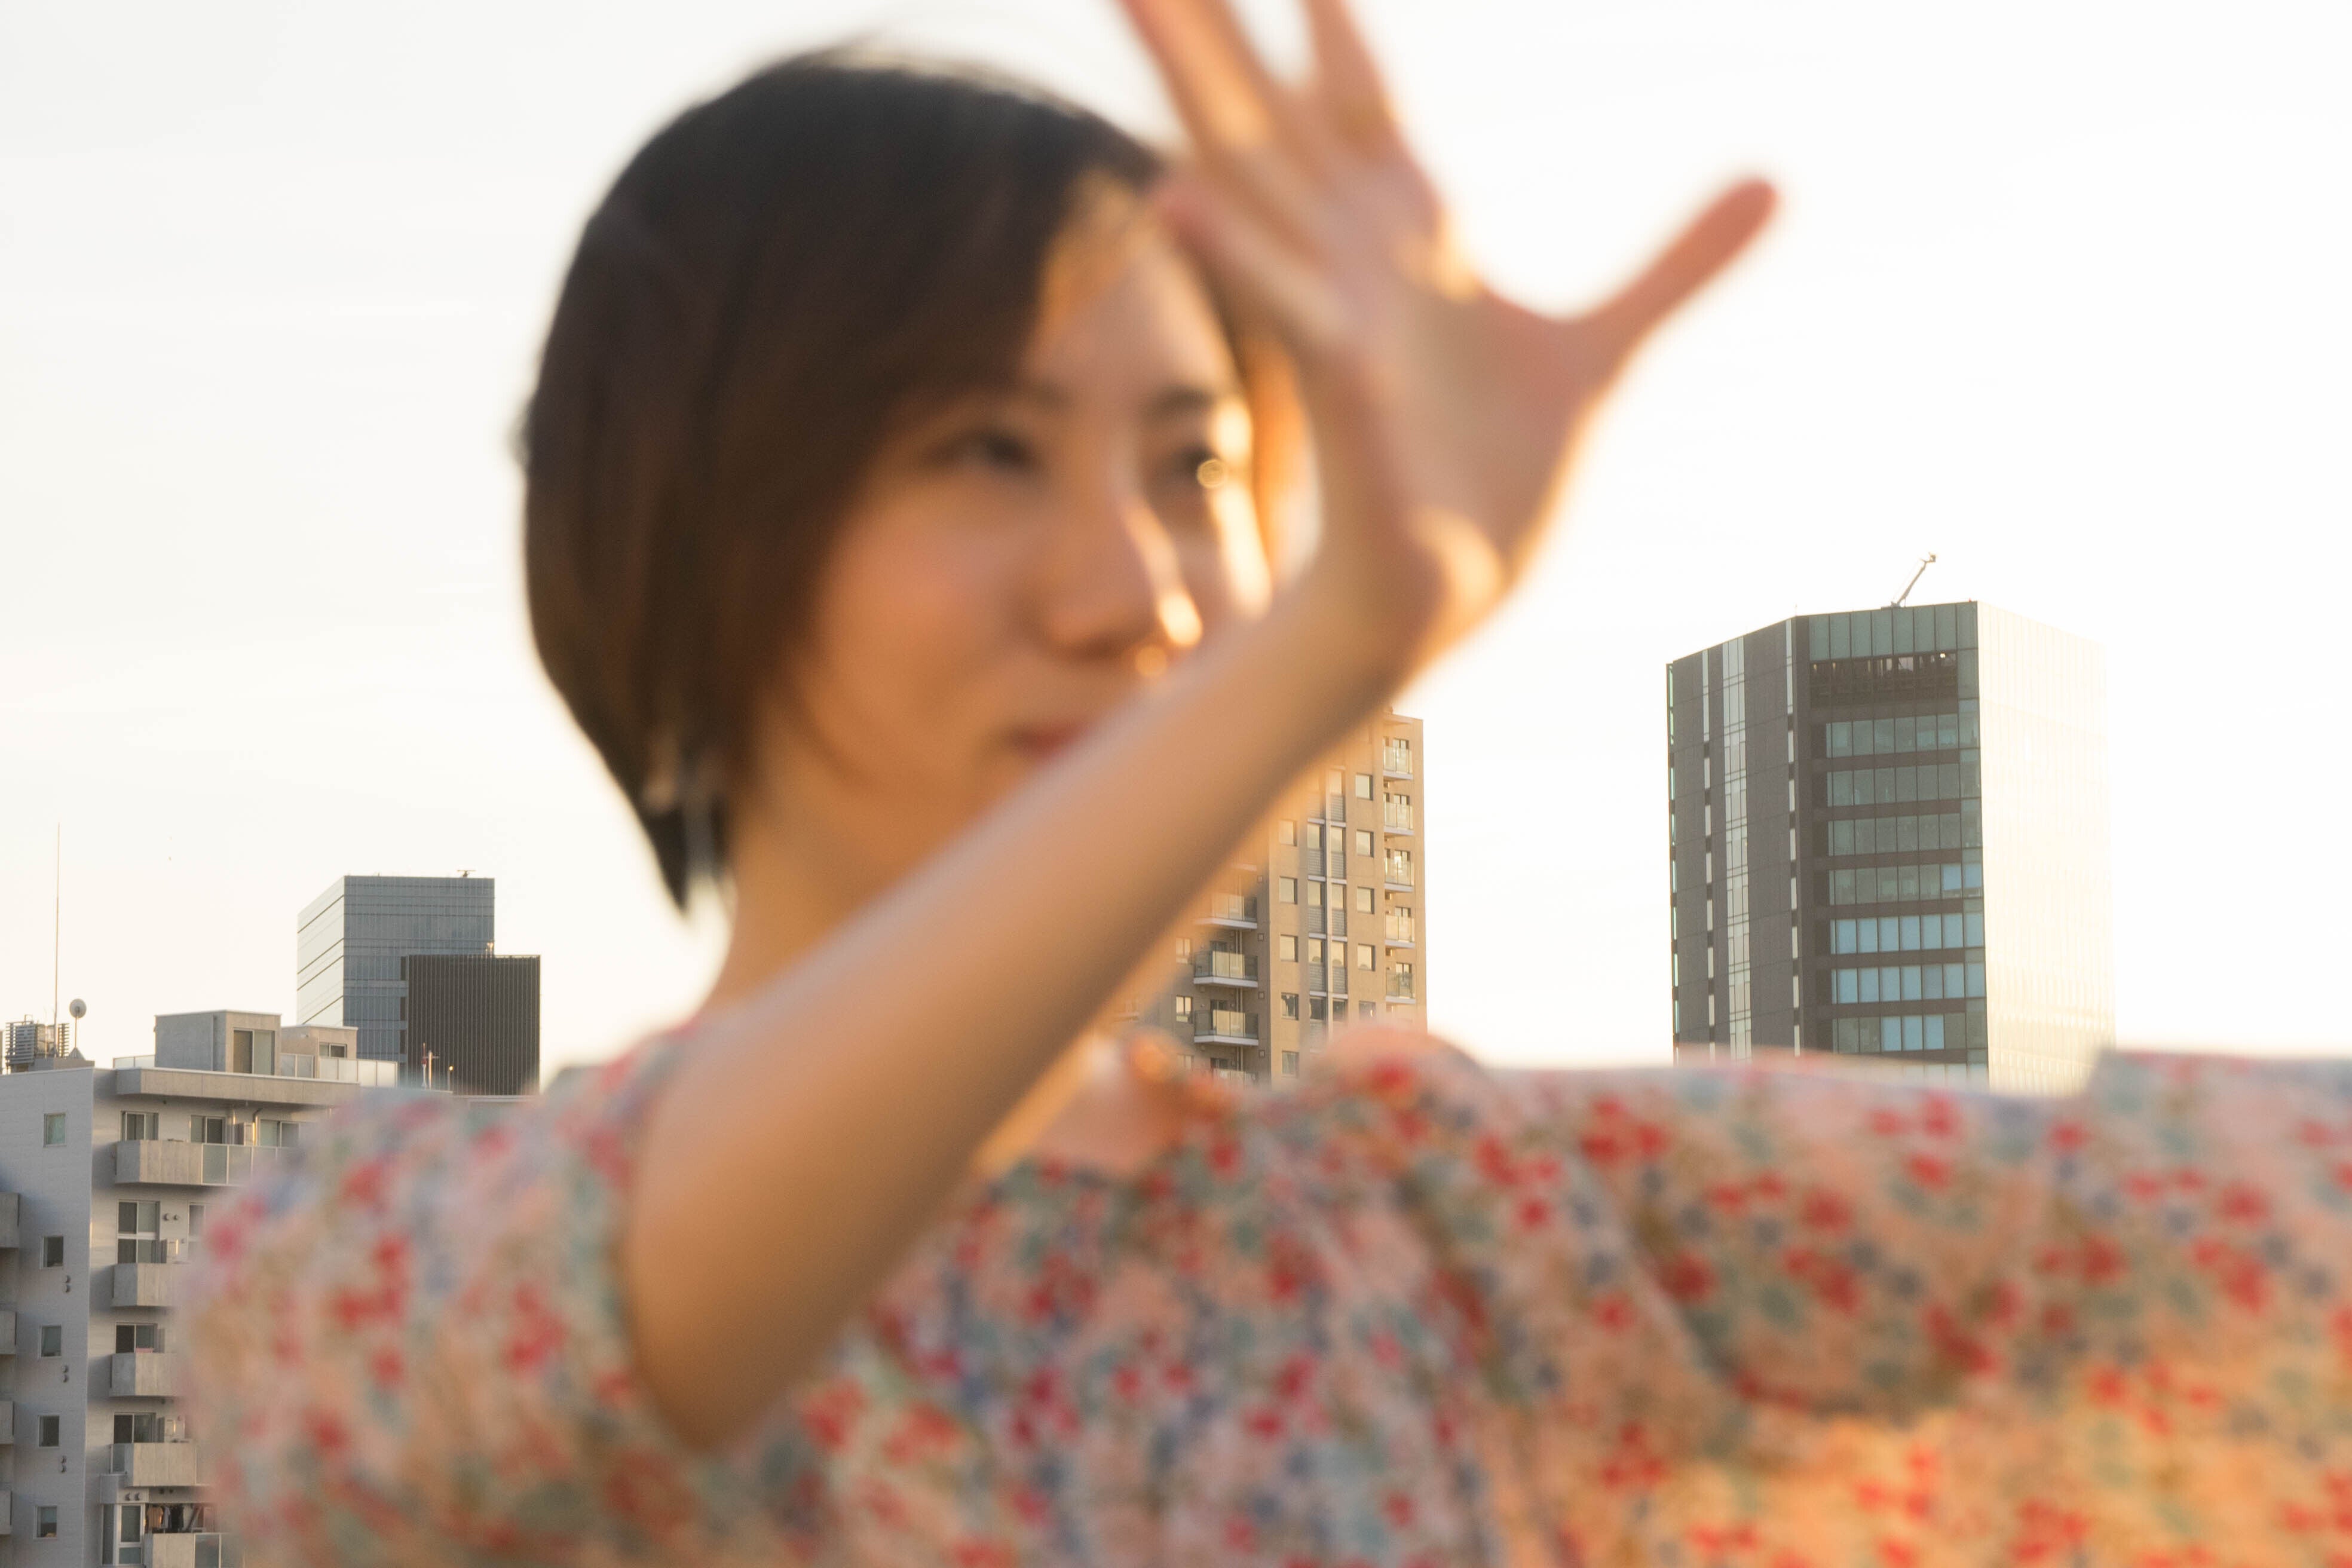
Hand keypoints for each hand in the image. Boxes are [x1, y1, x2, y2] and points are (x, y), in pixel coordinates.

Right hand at [1123, 0, 1773, 675]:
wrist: (1440, 599)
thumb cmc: (1491, 482)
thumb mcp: (1601, 352)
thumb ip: (1679, 264)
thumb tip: (1777, 179)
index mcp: (1407, 249)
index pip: (1365, 109)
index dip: (1338, 29)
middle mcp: (1356, 269)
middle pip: (1278, 120)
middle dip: (1213, 30)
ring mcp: (1341, 324)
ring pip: (1256, 188)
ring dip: (1198, 96)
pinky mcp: (1346, 398)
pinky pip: (1293, 316)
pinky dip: (1238, 257)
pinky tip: (1174, 204)